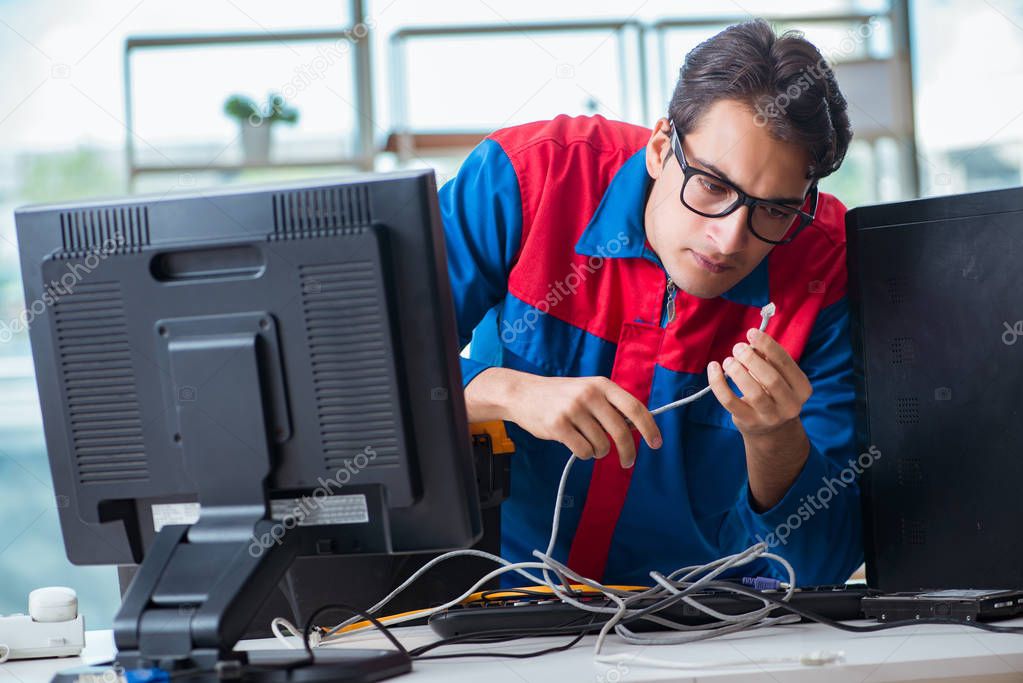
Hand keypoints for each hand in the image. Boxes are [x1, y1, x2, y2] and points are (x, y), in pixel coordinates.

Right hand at [465, 369, 661, 467]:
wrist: (522, 393)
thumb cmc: (560, 395)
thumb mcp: (587, 389)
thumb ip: (610, 405)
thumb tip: (637, 428)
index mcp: (601, 384)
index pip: (634, 407)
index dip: (649, 428)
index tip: (656, 443)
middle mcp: (589, 395)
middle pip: (620, 431)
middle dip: (628, 452)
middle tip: (628, 462)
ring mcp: (573, 410)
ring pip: (601, 445)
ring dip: (599, 452)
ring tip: (588, 444)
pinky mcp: (558, 426)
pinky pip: (583, 451)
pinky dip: (584, 454)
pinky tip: (575, 445)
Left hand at [707, 327, 812, 436]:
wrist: (771, 429)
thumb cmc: (773, 393)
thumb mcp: (779, 376)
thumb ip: (769, 360)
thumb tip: (753, 341)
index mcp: (802, 389)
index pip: (786, 364)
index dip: (769, 346)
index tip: (752, 333)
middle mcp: (790, 405)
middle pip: (771, 379)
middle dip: (752, 359)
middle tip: (738, 348)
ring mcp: (769, 416)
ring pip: (753, 393)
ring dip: (737, 371)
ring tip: (728, 360)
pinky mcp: (748, 422)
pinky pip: (730, 401)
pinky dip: (718, 383)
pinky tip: (713, 368)